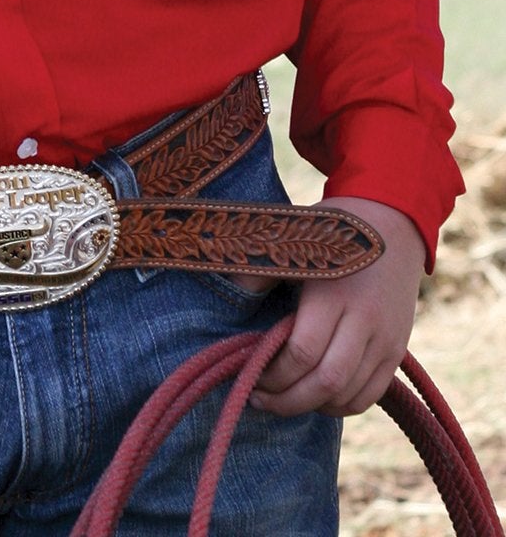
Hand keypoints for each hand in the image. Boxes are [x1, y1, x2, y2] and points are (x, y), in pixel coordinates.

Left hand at [250, 197, 425, 417]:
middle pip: (327, 382)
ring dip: (314, 406)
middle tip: (262, 398)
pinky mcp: (398, 349)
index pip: (302, 352)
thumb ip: (259, 271)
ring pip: (349, 395)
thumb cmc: (330, 230)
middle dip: (289, 400)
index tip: (251, 375)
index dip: (274, 374)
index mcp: (333, 291)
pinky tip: (318, 398)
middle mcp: (365, 319)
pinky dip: (342, 405)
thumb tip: (230, 295)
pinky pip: (371, 394)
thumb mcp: (292, 242)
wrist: (391, 221)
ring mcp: (386, 337)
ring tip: (286, 399)